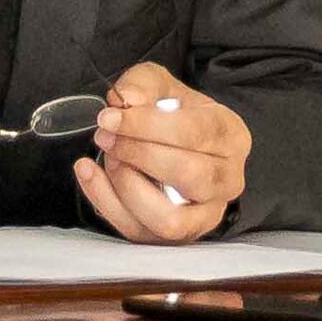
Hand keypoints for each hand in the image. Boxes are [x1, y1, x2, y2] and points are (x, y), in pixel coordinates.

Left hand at [77, 63, 246, 244]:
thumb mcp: (161, 86)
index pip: (194, 133)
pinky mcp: (176, 236)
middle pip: (187, 175)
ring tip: (109, 158)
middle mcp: (228, 182)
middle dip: (137, 154)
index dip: (146, 125)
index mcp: (231, 137)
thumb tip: (125, 101)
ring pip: (169, 219)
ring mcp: (205, 216)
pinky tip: (89, 172)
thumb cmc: (174, 115)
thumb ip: (142, 84)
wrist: (182, 145)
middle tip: (106, 136)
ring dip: (128, 186)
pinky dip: (107, 203)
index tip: (110, 117)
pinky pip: (139, 231)